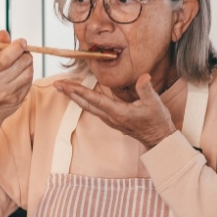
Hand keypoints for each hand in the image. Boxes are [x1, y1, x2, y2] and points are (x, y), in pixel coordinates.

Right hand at [0, 30, 32, 137]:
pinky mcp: (17, 100)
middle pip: (21, 63)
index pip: (5, 58)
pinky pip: (29, 82)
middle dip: (25, 54)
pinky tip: (21, 75)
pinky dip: (28, 75)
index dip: (17, 47)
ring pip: (28, 72)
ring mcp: (7, 94)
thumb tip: (4, 32)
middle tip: (21, 52)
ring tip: (21, 64)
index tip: (22, 42)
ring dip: (28, 65)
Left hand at [54, 73, 176, 148]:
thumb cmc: (157, 121)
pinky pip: (95, 109)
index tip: (66, 85)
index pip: (95, 100)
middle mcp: (111, 117)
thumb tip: (143, 76)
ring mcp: (111, 120)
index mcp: (118, 112)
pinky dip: (85, 101)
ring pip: (89, 107)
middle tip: (57, 84)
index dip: (80, 91)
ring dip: (76, 97)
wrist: (159, 139)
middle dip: (71, 94)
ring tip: (65, 88)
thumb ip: (146, 89)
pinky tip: (81, 97)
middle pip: (86, 104)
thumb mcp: (154, 103)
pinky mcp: (114, 120)